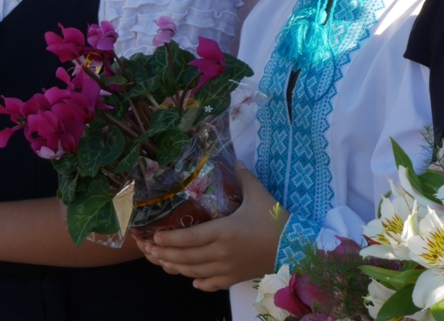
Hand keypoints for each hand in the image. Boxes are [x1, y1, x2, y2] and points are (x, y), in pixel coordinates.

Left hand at [135, 162, 287, 291]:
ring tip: (162, 263)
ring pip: (194, 272)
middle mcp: (221, 253)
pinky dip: (199, 283)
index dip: (169, 239)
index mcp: (223, 231)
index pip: (188, 238)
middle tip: (149, 251)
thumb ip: (245, 177)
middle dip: (165, 255)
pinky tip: (192, 280)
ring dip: (176, 269)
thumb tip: (236, 160)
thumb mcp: (259, 195)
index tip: (155, 237)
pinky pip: (212, 284)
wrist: (295, 247)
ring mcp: (227, 268)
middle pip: (186, 257)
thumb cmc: (275, 220)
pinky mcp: (235, 278)